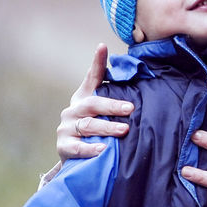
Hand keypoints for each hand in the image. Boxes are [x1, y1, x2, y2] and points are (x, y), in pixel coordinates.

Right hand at [56, 43, 132, 160]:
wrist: (77, 159)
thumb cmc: (97, 132)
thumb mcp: (104, 114)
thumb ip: (116, 99)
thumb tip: (142, 79)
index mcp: (84, 97)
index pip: (92, 77)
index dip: (97, 62)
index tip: (103, 47)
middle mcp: (73, 109)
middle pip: (93, 104)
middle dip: (112, 106)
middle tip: (130, 108)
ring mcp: (67, 128)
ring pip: (89, 126)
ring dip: (107, 127)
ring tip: (124, 130)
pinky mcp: (64, 146)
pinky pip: (77, 148)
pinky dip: (90, 149)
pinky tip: (103, 149)